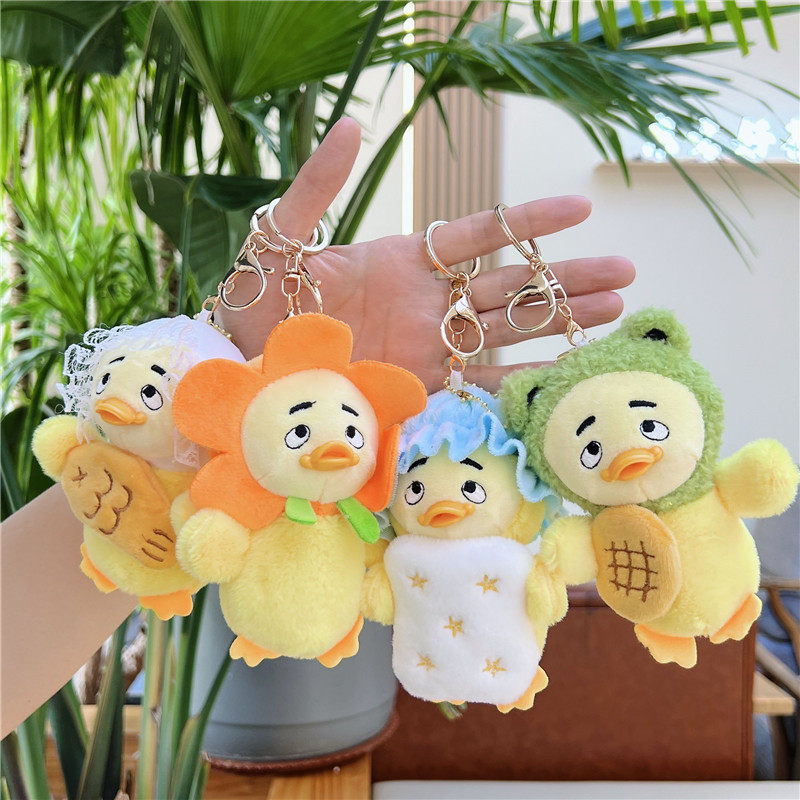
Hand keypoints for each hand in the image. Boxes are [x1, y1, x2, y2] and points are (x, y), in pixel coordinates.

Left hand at [219, 118, 633, 391]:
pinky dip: (516, 383)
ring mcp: (429, 344)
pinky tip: (560, 376)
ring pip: (506, 330)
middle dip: (567, 278)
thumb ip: (319, 185)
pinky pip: (475, 384)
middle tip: (626, 273)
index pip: (479, 235)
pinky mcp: (419, 385)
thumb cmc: (261, 294)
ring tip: (615, 312)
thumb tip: (353, 123)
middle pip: (511, 284)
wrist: (248, 356)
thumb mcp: (283, 235)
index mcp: (405, 259)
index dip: (528, 220)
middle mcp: (429, 301)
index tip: (581, 207)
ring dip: (559, 321)